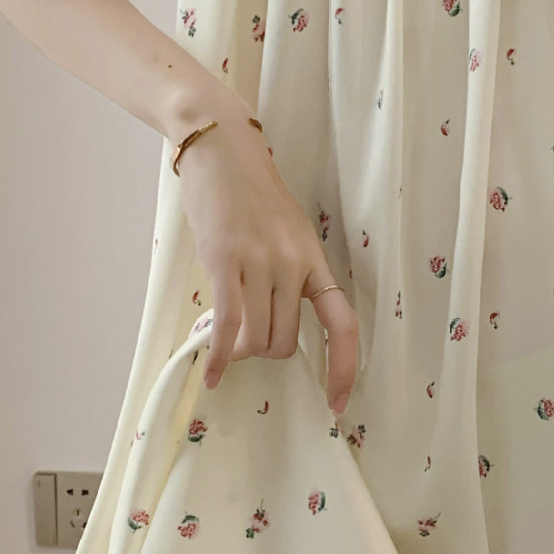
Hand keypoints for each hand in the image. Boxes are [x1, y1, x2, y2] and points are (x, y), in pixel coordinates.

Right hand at [173, 114, 359, 408]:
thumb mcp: (286, 236)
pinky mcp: (225, 261)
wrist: (222, 150)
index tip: (337, 403)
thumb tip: (271, 330)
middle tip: (244, 339)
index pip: (343, 325)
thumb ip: (287, 278)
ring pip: (256, 339)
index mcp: (315, 261)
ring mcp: (261, 262)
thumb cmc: (251, 196)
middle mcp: (294, 265)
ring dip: (238, 351)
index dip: (344, 368)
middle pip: (285, 342)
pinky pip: (227, 325)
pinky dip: (218, 356)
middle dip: (263, 352)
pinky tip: (210, 372)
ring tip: (222, 340)